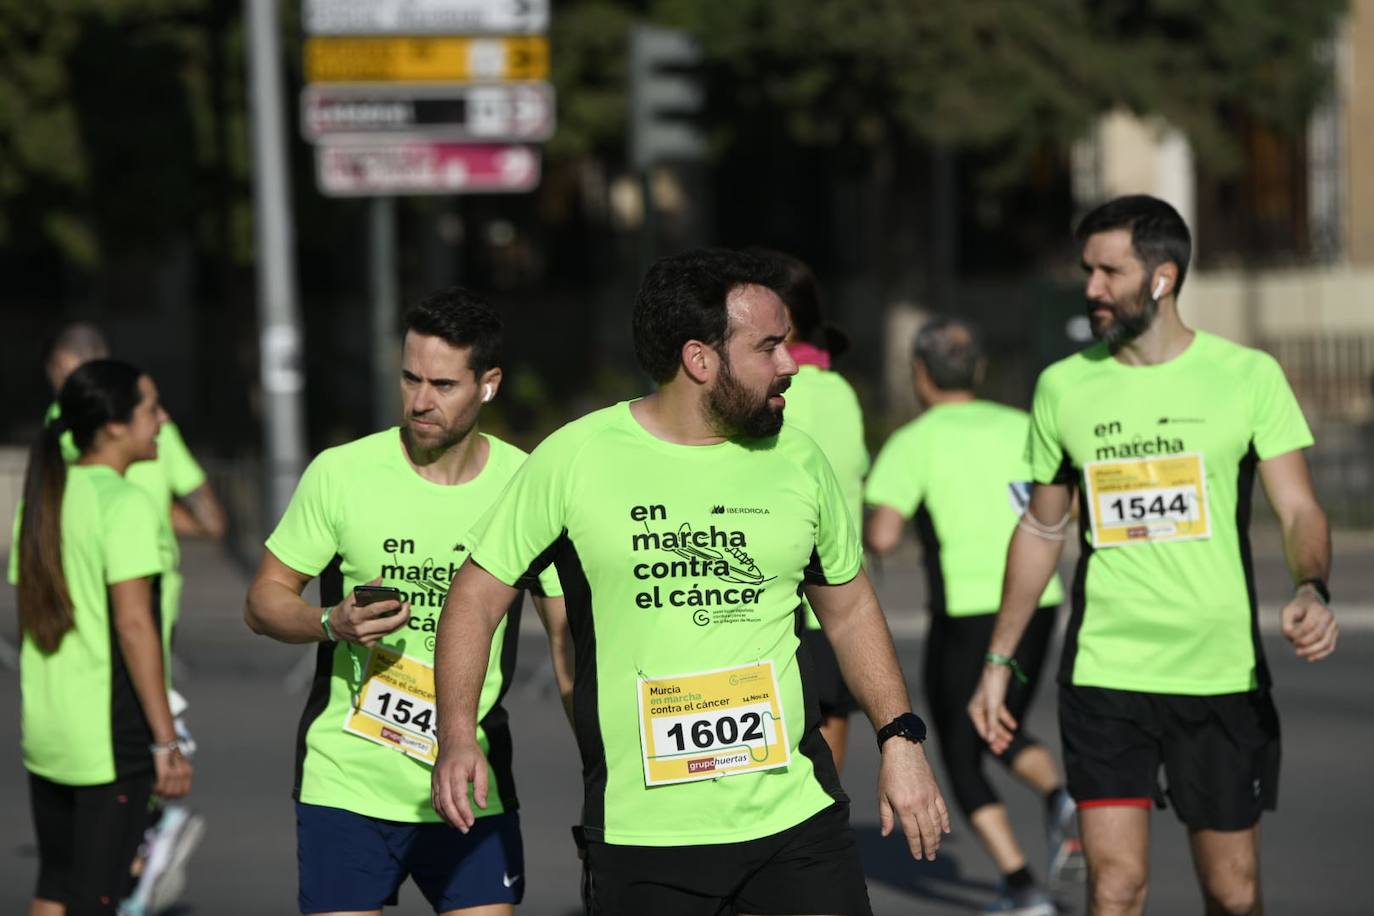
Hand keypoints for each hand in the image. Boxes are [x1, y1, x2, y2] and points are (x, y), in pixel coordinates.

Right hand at [153, 748, 192, 798]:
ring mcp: (174, 774)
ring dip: (160, 793)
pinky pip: (160, 787)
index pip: (184, 792)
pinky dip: (155, 789)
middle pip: (175, 794)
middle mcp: (183, 774)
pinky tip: (153, 785)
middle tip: (161, 793)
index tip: (170, 795)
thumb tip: (172, 792)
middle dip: (167, 796)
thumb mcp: (180, 765)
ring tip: (156, 789)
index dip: (176, 796)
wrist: (167, 742)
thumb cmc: (171, 755)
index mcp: (188, 773)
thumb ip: (179, 777)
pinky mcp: (165, 772)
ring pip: (167, 792)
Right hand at [328, 577, 410, 645]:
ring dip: (402, 621)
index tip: (398, 600)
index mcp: (355, 616)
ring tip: (406, 611)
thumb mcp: (351, 597)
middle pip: (387, 625)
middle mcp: (361, 630)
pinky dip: (395, 627)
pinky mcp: (370, 645)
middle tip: (407, 606)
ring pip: (390, 631)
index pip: (374, 611)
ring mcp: (366, 639)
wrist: (335, 628)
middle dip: (402, 616)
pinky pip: (386, 635)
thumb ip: (366, 588)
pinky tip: (399, 619)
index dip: (388, 605)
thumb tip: (380, 579)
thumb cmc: (346, 609)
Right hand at [431, 735, 489, 832]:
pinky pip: (435, 801)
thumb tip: (482, 806)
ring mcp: (436, 779)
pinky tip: (450, 818)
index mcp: (456, 771)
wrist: (453, 739)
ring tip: (459, 826)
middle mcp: (443, 776)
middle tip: (465, 829)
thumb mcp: (481, 766)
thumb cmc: (470, 753)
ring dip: (448, 818)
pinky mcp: (433, 782)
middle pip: (446, 802)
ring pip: (438, 803)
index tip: (471, 822)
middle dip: (456, 818)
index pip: (458, 796)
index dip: (464, 811)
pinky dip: (441, 812)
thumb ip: (482, 787)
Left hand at [877, 738, 949, 860]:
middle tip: (930, 856)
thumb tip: (886, 833)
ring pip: (937, 822)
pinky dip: (945, 821)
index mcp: (904, 807)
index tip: (918, 856)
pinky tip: (945, 830)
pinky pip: (942, 809)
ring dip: (938, 837)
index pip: (913, 833)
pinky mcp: (935, 791)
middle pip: (928, 831)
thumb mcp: (882, 795)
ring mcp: (929, 797)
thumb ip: (885, 816)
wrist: (903, 751)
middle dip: (929, 846)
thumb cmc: (889, 773)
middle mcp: (919, 804)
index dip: (916, 846)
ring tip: (936, 847)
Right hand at [968, 664, 1017, 754]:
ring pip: (996, 722)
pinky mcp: (997, 701)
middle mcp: (979, 709)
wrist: (999, 668)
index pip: (982, 730)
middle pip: (989, 727)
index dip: (991, 740)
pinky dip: (1007, 720)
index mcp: (974, 711)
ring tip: (1011, 737)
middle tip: (1006, 746)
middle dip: (998, 737)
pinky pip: (1002, 714)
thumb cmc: (992, 685)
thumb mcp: (993, 706)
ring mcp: (988, 706)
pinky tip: (1014, 726)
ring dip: (1003, 730)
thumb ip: (992, 723)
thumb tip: (990, 739)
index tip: (1000, 748)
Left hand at [1281, 588, 1337, 661]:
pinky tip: (1310, 658)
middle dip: (1304, 644)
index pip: (1308, 625)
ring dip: (1312, 651)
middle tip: (1294, 646)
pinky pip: (1330, 647)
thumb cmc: (1297, 608)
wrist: (1310, 603)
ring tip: (1299, 653)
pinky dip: (1320, 654)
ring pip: (1326, 643)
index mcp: (1317, 609)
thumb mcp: (1288, 611)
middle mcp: (1329, 617)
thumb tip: (1289, 635)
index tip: (1288, 636)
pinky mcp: (1334, 634)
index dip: (1298, 634)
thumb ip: (1286, 623)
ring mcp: (1334, 626)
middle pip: (1318, 635)